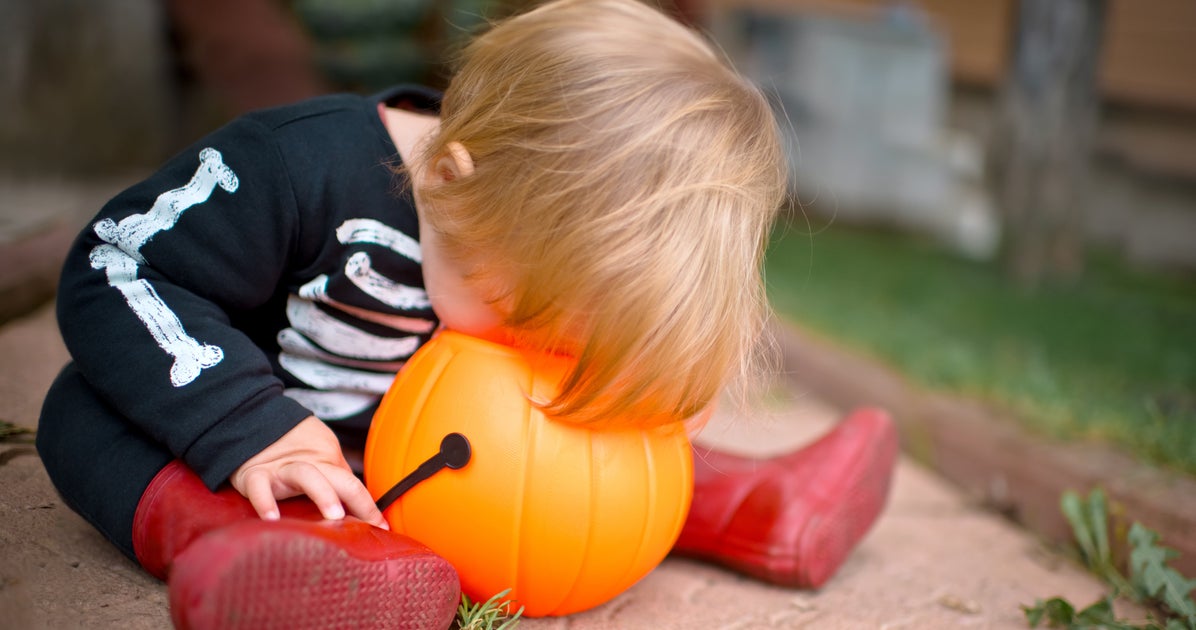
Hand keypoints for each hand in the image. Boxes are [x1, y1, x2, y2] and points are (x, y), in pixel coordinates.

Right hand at [230, 415, 388, 529]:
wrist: (251, 420)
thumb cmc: (288, 448)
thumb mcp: (318, 460)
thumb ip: (335, 482)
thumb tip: (359, 509)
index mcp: (326, 463)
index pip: (353, 484)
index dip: (369, 506)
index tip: (382, 528)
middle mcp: (308, 464)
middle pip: (340, 478)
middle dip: (358, 499)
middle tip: (370, 523)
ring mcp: (282, 469)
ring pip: (308, 475)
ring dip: (323, 494)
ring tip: (334, 516)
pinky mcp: (254, 474)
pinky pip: (260, 486)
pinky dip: (265, 501)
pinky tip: (272, 518)